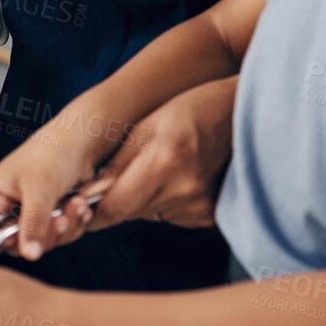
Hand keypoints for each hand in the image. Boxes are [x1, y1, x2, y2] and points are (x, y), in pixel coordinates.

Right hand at [0, 116, 105, 260]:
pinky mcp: (52, 217)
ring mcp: (32, 213)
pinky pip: (61, 235)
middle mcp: (10, 207)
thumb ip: (33, 222)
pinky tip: (81, 206)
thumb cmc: (53, 150)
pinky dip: (75, 224)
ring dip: (63, 228)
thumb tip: (28, 252)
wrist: (84, 141)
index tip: (14, 240)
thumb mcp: (39, 187)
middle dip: (41, 235)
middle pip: (14, 244)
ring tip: (74, 205)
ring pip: (41, 242)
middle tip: (57, 220)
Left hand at [45, 77, 233, 249]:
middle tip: (124, 173)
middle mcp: (184, 190)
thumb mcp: (148, 125)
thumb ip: (117, 163)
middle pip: (129, 214)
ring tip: (163, 167)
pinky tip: (180, 177)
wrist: (247, 114)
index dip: (90, 211)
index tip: (79, 205)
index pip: (112, 208)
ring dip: (143, 198)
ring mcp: (201, 206)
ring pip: (149, 214)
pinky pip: (171, 215)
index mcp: (164, 160)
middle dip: (116, 199)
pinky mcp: (211, 215)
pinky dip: (166, 201)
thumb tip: (86, 195)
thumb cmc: (194, 109)